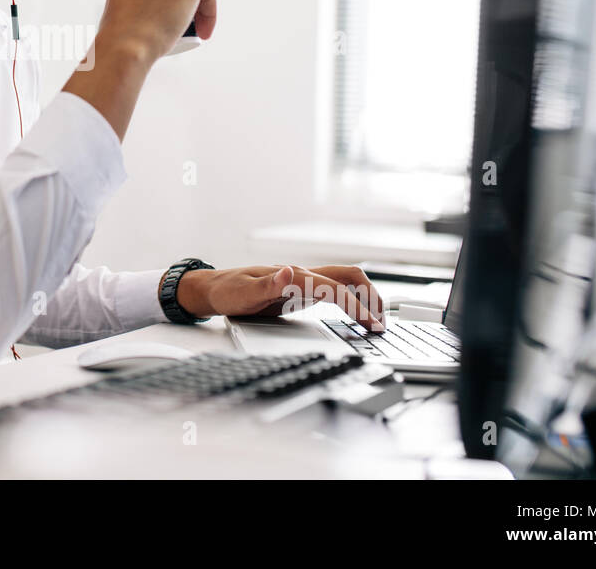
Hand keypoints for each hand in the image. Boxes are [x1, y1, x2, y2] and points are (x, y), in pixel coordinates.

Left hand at [176, 264, 385, 331]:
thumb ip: (267, 284)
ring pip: (345, 280)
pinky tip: (355, 315)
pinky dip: (352, 300)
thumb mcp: (243, 294)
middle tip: (382, 323)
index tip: (371, 324)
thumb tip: (289, 271)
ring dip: (365, 296)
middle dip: (371, 296)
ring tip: (376, 321)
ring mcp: (303, 281)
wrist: (214, 289)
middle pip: (349, 276)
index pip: (336, 288)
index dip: (357, 306)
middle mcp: (302, 275)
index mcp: (294, 277)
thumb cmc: (228, 291)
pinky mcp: (301, 290)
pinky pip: (334, 290)